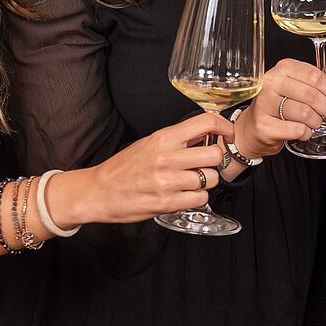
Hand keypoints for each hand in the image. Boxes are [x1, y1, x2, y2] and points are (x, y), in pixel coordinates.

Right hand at [54, 112, 231, 225]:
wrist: (97, 191)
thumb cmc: (123, 168)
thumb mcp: (149, 144)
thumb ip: (176, 140)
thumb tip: (205, 134)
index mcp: (163, 138)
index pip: (205, 122)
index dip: (224, 127)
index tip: (228, 135)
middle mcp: (167, 157)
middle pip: (215, 155)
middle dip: (214, 162)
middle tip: (203, 166)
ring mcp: (168, 181)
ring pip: (211, 179)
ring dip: (205, 182)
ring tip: (189, 183)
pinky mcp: (167, 203)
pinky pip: (201, 198)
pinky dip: (197, 198)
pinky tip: (184, 195)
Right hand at [234, 59, 325, 158]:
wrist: (252, 128)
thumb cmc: (275, 106)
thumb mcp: (295, 88)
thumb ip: (314, 80)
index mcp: (282, 69)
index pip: (315, 76)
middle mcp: (271, 83)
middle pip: (312, 95)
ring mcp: (265, 104)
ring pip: (305, 113)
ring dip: (317, 122)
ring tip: (316, 124)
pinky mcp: (263, 125)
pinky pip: (296, 130)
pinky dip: (306, 133)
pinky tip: (304, 132)